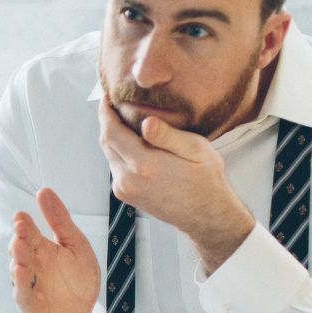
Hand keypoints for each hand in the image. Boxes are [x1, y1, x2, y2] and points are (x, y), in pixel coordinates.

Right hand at [10, 187, 99, 312]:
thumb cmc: (78, 279)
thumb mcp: (75, 245)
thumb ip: (60, 221)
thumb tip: (43, 190)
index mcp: (42, 248)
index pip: (29, 233)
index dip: (24, 224)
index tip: (21, 215)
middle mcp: (31, 265)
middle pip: (22, 249)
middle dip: (20, 238)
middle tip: (20, 226)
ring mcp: (28, 284)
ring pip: (18, 269)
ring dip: (18, 257)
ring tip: (19, 246)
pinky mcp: (29, 304)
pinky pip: (22, 293)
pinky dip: (19, 282)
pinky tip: (19, 270)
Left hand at [97, 102, 254, 273]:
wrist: (206, 215)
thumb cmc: (205, 180)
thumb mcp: (196, 150)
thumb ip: (168, 135)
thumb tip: (146, 122)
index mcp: (144, 164)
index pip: (111, 132)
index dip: (105, 112)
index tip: (107, 97)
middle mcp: (128, 179)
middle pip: (106, 143)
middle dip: (108, 122)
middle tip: (116, 105)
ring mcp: (124, 189)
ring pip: (110, 155)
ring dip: (114, 138)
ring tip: (127, 122)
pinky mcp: (126, 195)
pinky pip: (115, 167)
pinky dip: (120, 152)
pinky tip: (135, 145)